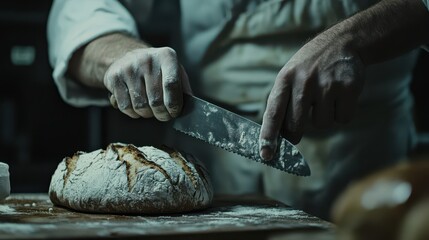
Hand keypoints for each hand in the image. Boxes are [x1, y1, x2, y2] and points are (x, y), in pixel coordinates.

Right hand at [105, 47, 190, 120]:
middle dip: (162, 114)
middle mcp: (146, 59)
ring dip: (147, 114)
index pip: (171, 85)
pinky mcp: (114, 77)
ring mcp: (128, 68)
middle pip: (156, 100)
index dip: (174, 104)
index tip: (174, 112)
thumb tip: (190, 106)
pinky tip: (136, 105)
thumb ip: (183, 87)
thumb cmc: (157, 69)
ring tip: (150, 108)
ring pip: (140, 106)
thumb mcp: (174, 71)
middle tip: (164, 115)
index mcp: (166, 56)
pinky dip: (133, 113)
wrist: (128, 58)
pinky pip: (125, 107)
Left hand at [259, 34, 364, 160]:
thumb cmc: (309, 68)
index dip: (269, 136)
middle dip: (296, 132)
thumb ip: (281, 103)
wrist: (342, 43)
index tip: (266, 155)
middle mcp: (304, 82)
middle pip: (296, 125)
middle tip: (300, 126)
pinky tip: (340, 96)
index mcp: (285, 79)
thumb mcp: (290, 76)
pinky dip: (342, 113)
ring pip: (322, 124)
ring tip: (325, 96)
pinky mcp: (348, 88)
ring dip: (323, 117)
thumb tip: (274, 138)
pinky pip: (342, 119)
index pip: (273, 113)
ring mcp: (327, 85)